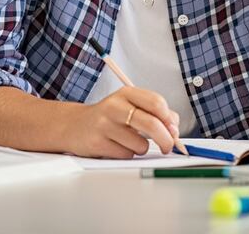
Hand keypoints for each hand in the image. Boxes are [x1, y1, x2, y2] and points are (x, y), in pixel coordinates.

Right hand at [64, 87, 180, 158]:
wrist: (74, 126)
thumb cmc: (109, 117)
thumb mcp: (130, 106)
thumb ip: (153, 113)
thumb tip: (174, 129)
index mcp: (126, 93)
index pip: (156, 102)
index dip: (170, 119)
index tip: (174, 130)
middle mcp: (114, 106)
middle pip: (151, 124)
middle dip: (166, 139)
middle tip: (168, 147)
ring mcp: (104, 124)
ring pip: (140, 145)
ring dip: (140, 148)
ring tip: (128, 141)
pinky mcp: (98, 143)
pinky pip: (126, 155)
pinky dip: (127, 154)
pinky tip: (115, 146)